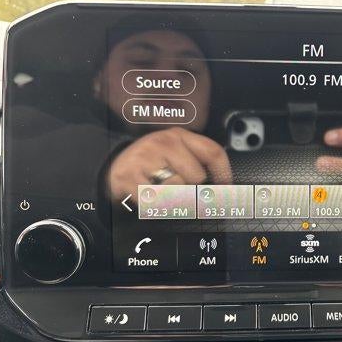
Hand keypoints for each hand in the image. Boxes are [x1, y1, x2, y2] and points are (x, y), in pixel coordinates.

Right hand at [108, 127, 231, 200]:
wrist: (114, 166)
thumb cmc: (150, 163)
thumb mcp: (174, 154)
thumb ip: (198, 163)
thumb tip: (223, 187)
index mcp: (178, 136)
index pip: (212, 151)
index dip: (224, 173)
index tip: (227, 188)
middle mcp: (163, 142)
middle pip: (197, 176)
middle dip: (190, 188)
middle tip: (175, 187)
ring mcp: (145, 158)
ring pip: (178, 189)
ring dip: (172, 198)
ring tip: (160, 190)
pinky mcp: (130, 176)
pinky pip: (156, 200)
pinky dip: (155, 205)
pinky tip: (149, 197)